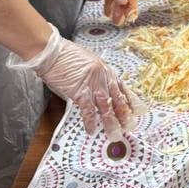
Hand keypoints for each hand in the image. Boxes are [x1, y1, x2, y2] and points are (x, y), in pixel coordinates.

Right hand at [17, 27, 143, 141]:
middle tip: (129, 127)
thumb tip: (98, 88)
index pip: (121, 88)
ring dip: (111, 123)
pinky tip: (92, 130)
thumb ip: (96, 75)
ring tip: (115, 134)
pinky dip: (90, 122)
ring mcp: (93, 85)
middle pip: (117, 100)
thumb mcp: (89, 62)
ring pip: (106, 108)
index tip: (136, 110)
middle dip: (124, 115)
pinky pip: (88, 110)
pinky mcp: (80, 92)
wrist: (52, 52)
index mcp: (105, 70)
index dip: (129, 101)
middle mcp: (103, 78)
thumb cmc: (66, 55)